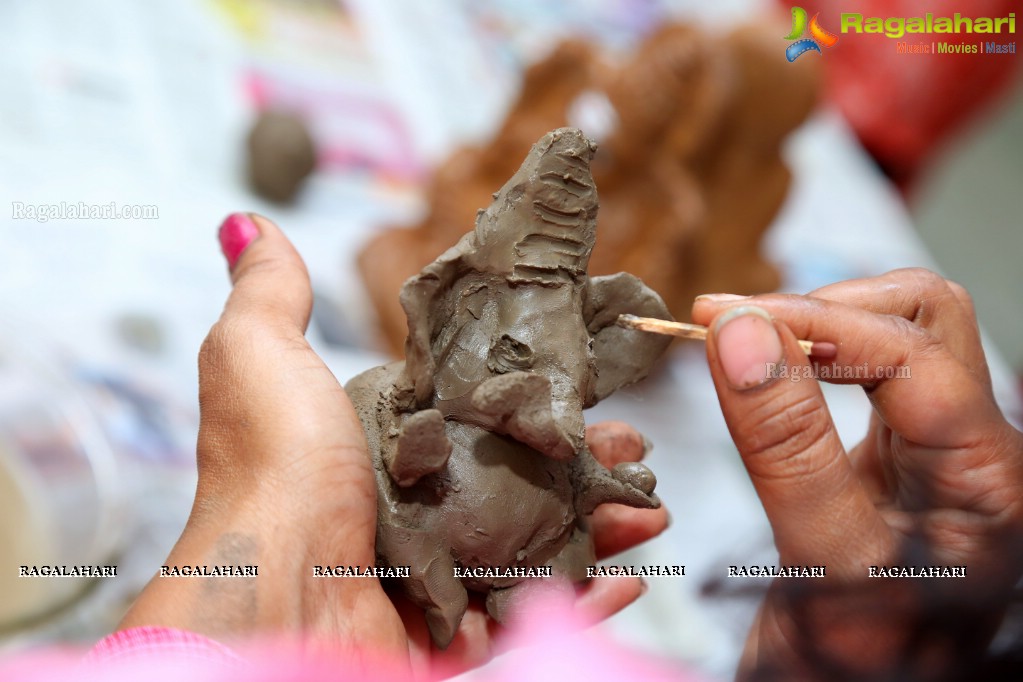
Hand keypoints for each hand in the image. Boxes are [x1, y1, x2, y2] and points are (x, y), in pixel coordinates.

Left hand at [119, 213, 667, 678]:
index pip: (476, 422)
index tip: (589, 392)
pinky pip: (530, 622)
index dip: (535, 407)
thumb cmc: (271, 474)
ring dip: (598, 530)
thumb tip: (247, 225)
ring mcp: (431, 582)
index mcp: (378, 451)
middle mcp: (407, 515)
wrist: (271, 595)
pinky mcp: (449, 638)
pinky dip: (584, 603)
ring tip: (649, 512)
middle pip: (515, 487)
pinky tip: (627, 581)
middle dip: (583, 469)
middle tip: (636, 451)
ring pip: (535, 553)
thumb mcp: (261, 358)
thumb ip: (269, 296)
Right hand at [692, 268, 1022, 679]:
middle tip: (735, 327)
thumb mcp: (821, 559)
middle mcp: (974, 449)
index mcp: (988, 477)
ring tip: (742, 342)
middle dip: (825, 306)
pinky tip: (763, 371)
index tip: (722, 321)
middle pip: (924, 317)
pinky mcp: (892, 457)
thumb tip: (741, 336)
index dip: (815, 322)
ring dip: (818, 323)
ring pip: (897, 333)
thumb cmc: (855, 661)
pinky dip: (808, 355)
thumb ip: (787, 447)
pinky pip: (862, 375)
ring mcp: (935, 450)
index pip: (913, 351)